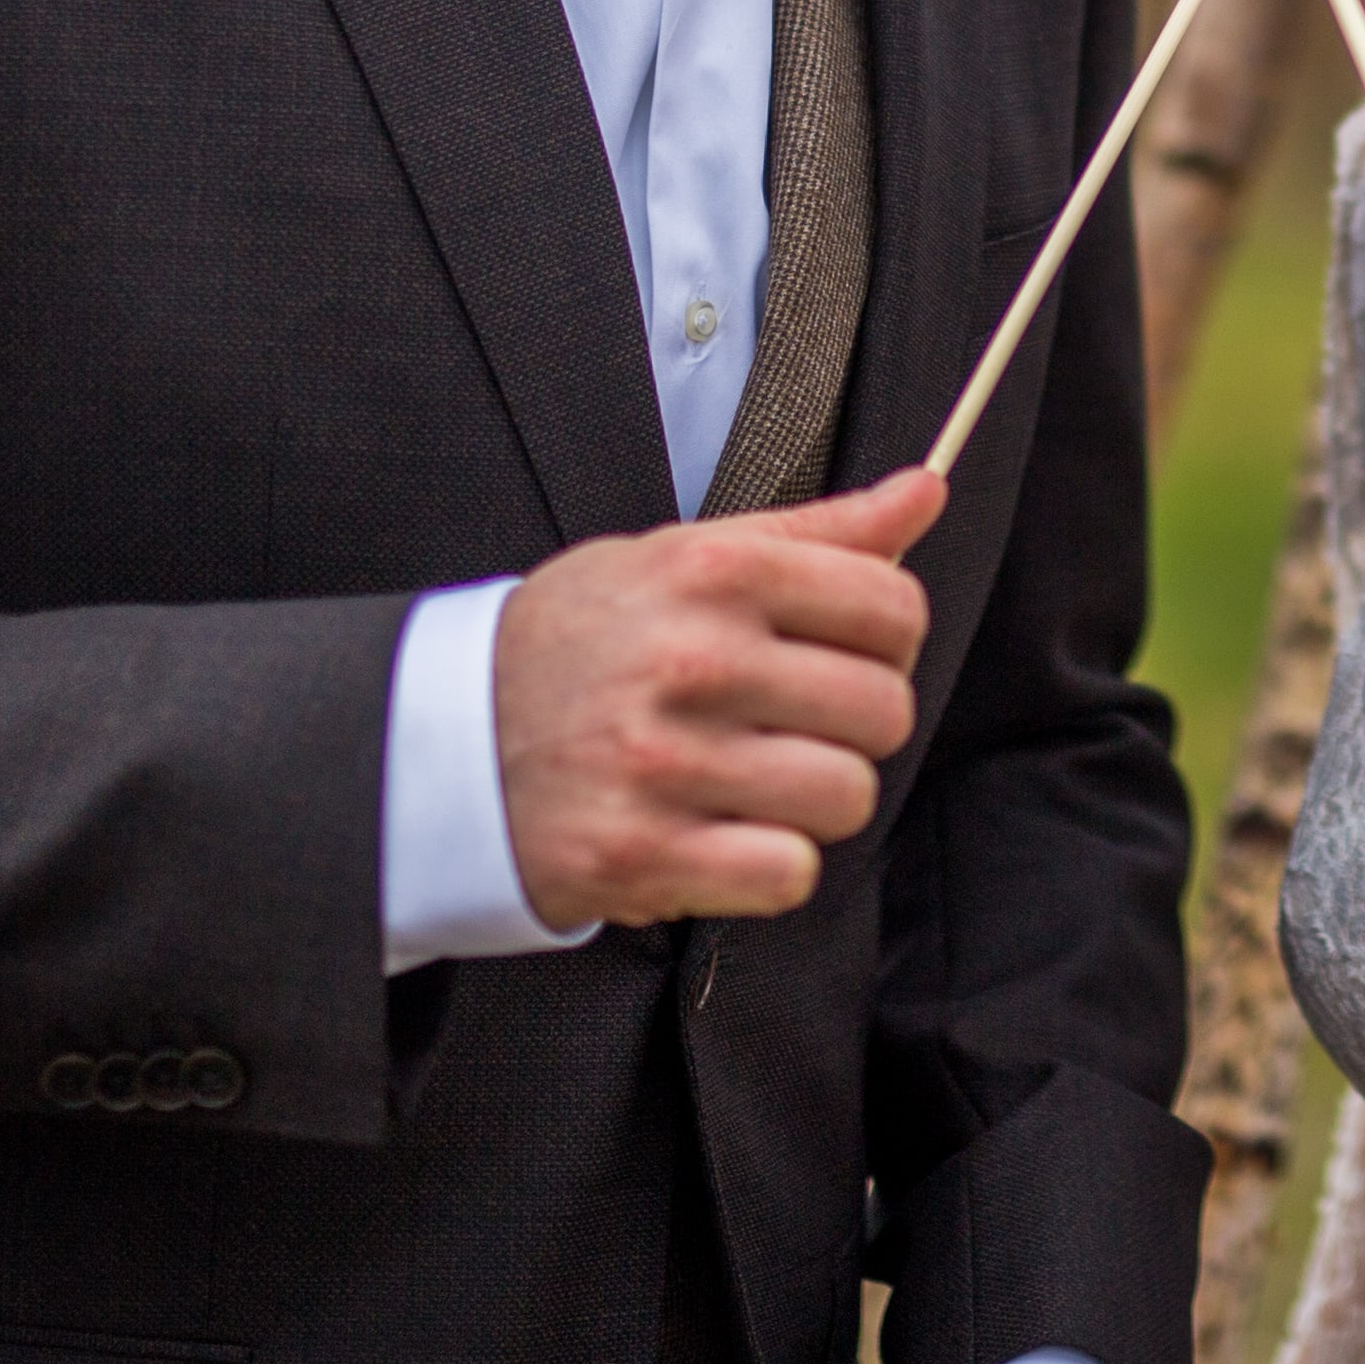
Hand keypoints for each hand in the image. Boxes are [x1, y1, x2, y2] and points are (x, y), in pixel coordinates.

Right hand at [489, 464, 942, 925]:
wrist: (439, 736)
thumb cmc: (581, 642)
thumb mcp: (680, 558)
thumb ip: (814, 533)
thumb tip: (925, 490)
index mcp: (713, 574)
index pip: (892, 608)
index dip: (885, 640)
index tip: (841, 654)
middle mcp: (694, 661)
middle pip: (883, 710)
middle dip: (853, 727)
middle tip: (790, 726)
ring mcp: (667, 761)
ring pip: (846, 796)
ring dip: (812, 801)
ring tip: (750, 781)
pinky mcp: (642, 853)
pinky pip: (788, 873)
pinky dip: (769, 866)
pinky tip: (721, 836)